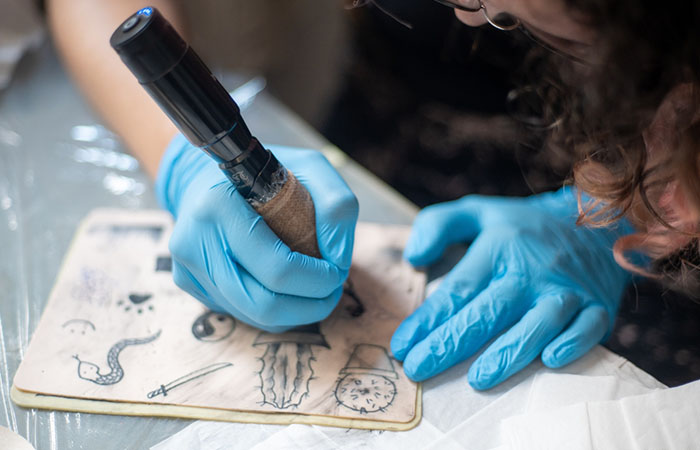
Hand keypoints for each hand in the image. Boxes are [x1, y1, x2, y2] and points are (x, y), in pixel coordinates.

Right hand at [156, 134, 358, 332]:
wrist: (202, 177)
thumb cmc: (262, 174)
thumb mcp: (309, 167)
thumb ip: (336, 204)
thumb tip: (338, 258)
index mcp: (219, 208)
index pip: (278, 268)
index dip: (317, 281)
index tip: (337, 271)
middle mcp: (195, 242)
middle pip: (264, 305)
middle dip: (310, 306)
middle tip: (332, 291)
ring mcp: (188, 269)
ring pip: (254, 317)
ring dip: (295, 313)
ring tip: (316, 293)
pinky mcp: (189, 284)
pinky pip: (241, 313)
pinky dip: (274, 310)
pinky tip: (286, 289)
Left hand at [391, 188, 632, 388]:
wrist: (595, 223)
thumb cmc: (522, 228)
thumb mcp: (477, 212)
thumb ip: (438, 225)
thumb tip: (413, 257)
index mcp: (499, 249)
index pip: (457, 289)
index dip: (427, 320)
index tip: (401, 345)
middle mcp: (531, 271)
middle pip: (488, 311)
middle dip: (451, 343)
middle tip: (418, 369)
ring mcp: (567, 290)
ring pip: (538, 323)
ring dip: (510, 352)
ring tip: (477, 380)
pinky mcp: (599, 307)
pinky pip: (589, 328)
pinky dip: (573, 343)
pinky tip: (551, 361)